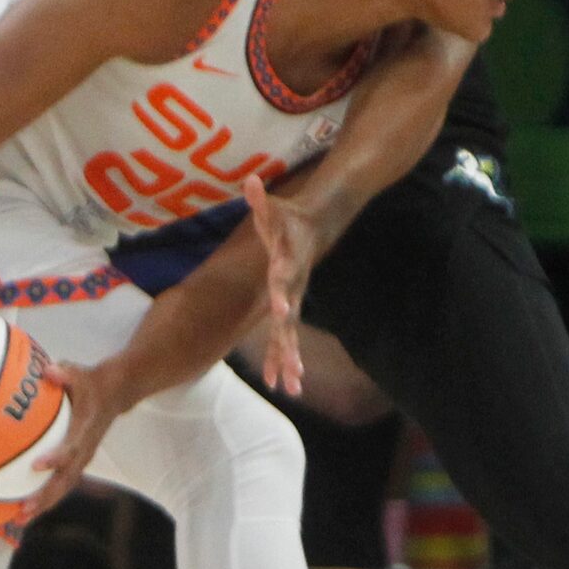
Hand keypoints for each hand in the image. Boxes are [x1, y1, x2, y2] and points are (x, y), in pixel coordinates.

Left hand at [17, 361, 127, 523]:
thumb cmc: (92, 384)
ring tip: (20, 518)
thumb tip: (48, 370)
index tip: (36, 466)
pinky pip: (62, 484)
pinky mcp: (78, 462)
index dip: (56, 458)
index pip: (72, 447)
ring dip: (44, 503)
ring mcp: (82, 458)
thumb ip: (64, 373)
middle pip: (66, 479)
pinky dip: (46, 498)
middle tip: (23, 509)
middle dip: (46, 496)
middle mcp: (85, 449)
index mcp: (85, 429)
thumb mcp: (80, 373)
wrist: (116, 393)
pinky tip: (25, 508)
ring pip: (64, 487)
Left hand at [244, 172, 319, 396]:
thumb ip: (261, 198)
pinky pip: (286, 339)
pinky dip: (285, 361)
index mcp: (288, 264)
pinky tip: (284, 385)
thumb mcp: (274, 205)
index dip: (282, 292)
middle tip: (290, 365)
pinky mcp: (290, 309)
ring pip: (290, 336)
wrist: (317, 226)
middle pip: (291, 319)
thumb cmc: (288, 217)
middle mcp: (294, 287)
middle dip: (289, 342)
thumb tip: (251, 180)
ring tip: (290, 388)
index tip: (280, 310)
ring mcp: (294, 300)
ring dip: (289, 361)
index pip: (285, 279)